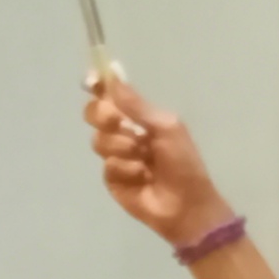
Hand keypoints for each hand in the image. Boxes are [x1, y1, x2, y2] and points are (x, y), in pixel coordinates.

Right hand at [87, 80, 233, 248]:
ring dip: (123, 147)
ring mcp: (115, 156)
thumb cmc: (183, 162)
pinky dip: (126, 169)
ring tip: (145, 160)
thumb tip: (112, 74)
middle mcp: (122, 132)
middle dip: (104, 116)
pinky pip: (108, 166)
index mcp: (137, 116)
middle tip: (119, 123)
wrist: (186, 203)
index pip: (110, 95)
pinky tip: (143, 177)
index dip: (97, 86)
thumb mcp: (165, 126)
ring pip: (99, 140)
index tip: (92, 82)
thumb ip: (136, 104)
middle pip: (94, 114)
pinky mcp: (112, 179)